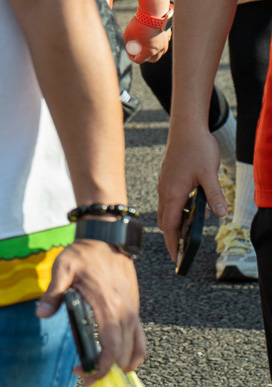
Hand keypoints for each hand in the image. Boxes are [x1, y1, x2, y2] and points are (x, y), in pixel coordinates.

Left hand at [35, 238, 143, 378]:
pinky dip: (135, 353)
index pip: (110, 349)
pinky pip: (140, 337)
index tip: (83, 375)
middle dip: (106, 371)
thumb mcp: (62, 269)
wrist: (108, 239)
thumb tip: (41, 315)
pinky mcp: (134, 308)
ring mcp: (132, 312)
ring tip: (102, 373)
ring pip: (135, 348)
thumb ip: (53, 294)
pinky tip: (125, 362)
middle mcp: (125, 313)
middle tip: (87, 379)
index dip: (100, 367)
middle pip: (123, 354)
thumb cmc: (84, 254)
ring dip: (121, 364)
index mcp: (108, 308)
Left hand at [122, 13, 169, 63]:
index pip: (139, 60)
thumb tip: (125, 45)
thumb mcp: (128, 34)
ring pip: (160, 52)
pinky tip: (152, 38)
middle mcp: (160, 49)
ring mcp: (165, 42)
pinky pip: (163, 44)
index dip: (131, 58)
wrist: (153, 11)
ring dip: (153, 52)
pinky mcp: (168, 35)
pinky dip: (158, 44)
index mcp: (149, 51)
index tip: (128, 52)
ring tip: (145, 45)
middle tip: (137, 51)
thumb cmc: (139, 23)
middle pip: (152, 59)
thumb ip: (126, 42)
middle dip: (144, 57)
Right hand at [157, 120, 225, 258]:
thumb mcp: (210, 174)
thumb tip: (221, 215)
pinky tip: (193, 209)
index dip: (173, 243)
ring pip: (167, 211)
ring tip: (190, 233)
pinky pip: (170, 201)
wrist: (186, 129)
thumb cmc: (197, 148)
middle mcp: (165, 191)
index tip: (177, 257)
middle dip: (173, 237)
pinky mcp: (168, 180)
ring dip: (176, 223)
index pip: (170, 225)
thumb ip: (214, 195)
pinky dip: (178, 211)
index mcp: (172, 193)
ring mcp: (165, 186)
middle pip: (165, 221)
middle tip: (183, 250)